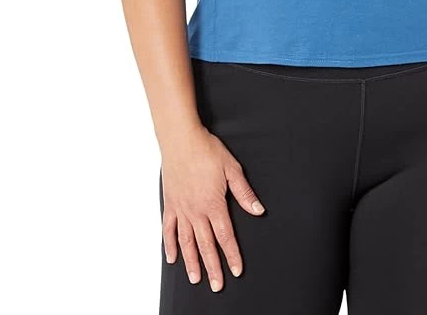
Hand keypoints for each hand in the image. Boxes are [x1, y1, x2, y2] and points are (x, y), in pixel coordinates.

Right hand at [160, 126, 265, 291]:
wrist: (181, 140)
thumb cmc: (207, 151)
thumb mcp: (232, 169)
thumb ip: (244, 192)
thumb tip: (258, 210)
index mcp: (214, 204)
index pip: (225, 236)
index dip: (232, 255)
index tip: (236, 270)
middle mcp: (196, 211)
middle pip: (206, 245)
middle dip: (213, 267)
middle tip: (217, 285)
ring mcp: (181, 209)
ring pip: (186, 242)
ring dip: (192, 262)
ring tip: (196, 279)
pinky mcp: (170, 203)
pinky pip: (168, 229)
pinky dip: (170, 245)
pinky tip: (173, 257)